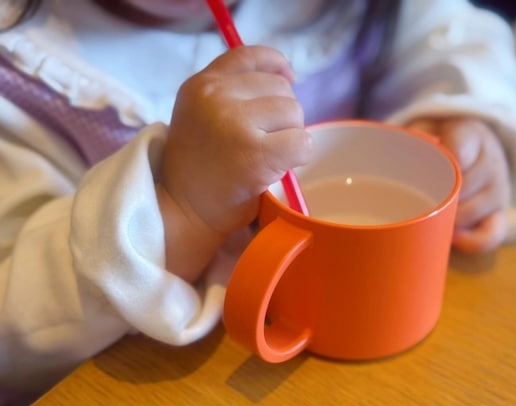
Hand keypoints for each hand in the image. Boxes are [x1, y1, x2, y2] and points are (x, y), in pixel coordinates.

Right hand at [156, 46, 312, 280]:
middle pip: (280, 88)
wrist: (183, 212)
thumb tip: (285, 80)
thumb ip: (230, 94)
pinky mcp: (256, 153)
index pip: (249, 55)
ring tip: (265, 157)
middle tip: (265, 142)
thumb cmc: (198, 169)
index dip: (276, 64)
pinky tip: (278, 169)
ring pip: (295, 113)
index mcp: (200, 85)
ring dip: (290, 136)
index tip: (288, 77)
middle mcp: (215, 97)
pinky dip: (299, 157)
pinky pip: (302, 143)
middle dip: (283, 116)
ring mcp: (235, 123)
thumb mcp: (200, 117)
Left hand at [408, 117, 510, 252]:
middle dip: (437, 197)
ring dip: (448, 219)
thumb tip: (390, 151)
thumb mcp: (425, 127)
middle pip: (464, 186)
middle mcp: (491, 162)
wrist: (471, 144)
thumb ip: (411, 137)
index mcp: (471, 134)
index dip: (441, 161)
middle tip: (411, 199)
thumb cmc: (439, 139)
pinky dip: (472, 242)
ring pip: (473, 211)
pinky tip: (451, 239)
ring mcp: (499, 190)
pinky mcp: (501, 213)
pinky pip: (492, 234)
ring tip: (426, 218)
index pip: (460, 147)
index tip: (421, 168)